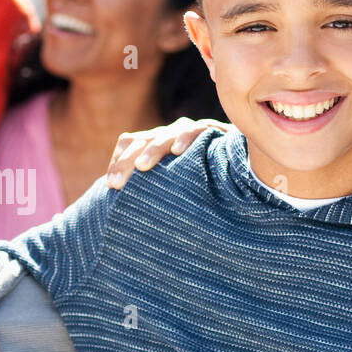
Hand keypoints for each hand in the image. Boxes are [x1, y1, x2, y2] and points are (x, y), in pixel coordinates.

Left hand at [105, 117, 230, 187]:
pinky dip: (186, 139)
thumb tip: (123, 219)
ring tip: (142, 166)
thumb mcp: (171, 187)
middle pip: (141, 140)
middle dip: (127, 162)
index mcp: (154, 144)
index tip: (111, 185)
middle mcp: (168, 135)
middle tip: (117, 184)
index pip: (129, 142)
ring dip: (153, 150)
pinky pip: (197, 131)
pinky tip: (178, 151)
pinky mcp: (212, 131)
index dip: (118, 161)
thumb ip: (152, 192)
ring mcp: (189, 131)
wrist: (239, 166)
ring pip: (166, 135)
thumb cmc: (199, 184)